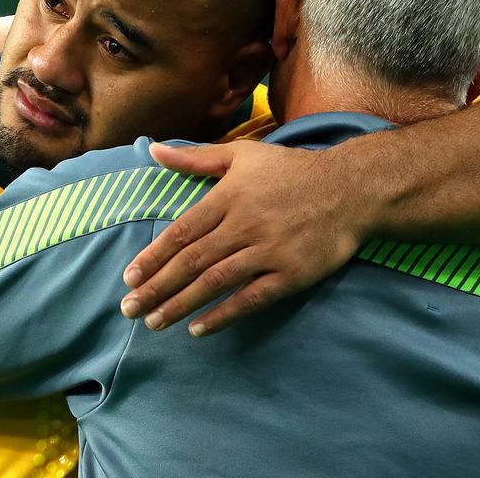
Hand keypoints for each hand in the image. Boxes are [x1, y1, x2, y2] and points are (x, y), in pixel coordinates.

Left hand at [119, 140, 375, 336]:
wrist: (351, 189)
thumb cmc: (292, 170)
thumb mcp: (242, 155)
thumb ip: (196, 158)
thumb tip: (154, 150)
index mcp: (229, 197)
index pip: (181, 232)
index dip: (153, 257)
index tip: (129, 277)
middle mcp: (244, 225)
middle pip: (191, 261)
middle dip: (157, 288)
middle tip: (129, 309)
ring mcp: (268, 251)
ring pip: (215, 282)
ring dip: (181, 305)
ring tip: (154, 323)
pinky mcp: (291, 275)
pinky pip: (251, 299)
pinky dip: (223, 315)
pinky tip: (199, 329)